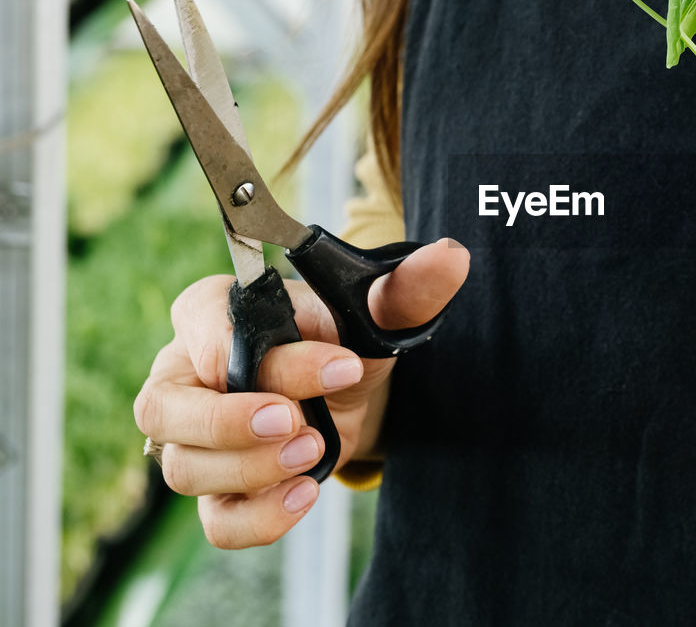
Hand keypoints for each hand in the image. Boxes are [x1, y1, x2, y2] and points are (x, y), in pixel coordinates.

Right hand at [133, 238, 468, 547]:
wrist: (350, 386)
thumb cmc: (340, 336)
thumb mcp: (373, 312)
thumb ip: (404, 288)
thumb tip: (450, 259)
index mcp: (209, 312)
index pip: (206, 329)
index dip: (271, 356)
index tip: (342, 364)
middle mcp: (181, 374)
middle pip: (162, 410)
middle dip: (230, 424)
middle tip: (298, 423)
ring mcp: (190, 438)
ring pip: (183, 469)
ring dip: (252, 470)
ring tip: (315, 450)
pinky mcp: (217, 490)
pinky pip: (215, 520)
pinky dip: (259, 519)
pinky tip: (304, 496)